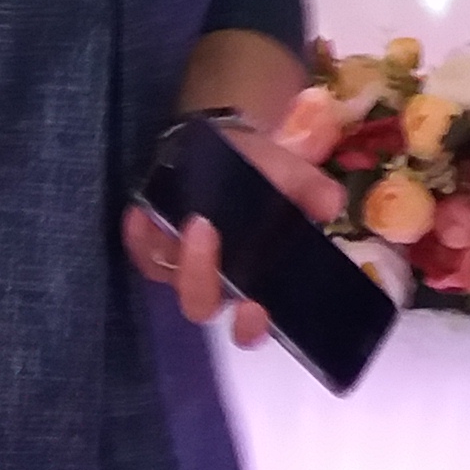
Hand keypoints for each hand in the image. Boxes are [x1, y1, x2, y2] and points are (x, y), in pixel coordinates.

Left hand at [123, 113, 349, 348]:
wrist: (221, 142)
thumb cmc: (258, 171)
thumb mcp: (289, 174)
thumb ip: (311, 190)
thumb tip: (332, 204)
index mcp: (252, 278)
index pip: (249, 325)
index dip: (249, 327)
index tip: (255, 308)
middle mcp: (213, 278)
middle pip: (200, 303)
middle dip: (202, 276)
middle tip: (207, 231)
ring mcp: (178, 261)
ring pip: (168, 277)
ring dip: (175, 252)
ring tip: (189, 218)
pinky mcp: (150, 241)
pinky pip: (138, 250)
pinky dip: (137, 237)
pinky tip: (143, 215)